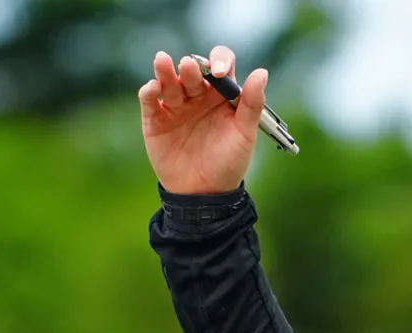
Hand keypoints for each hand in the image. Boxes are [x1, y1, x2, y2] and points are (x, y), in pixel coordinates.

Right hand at [138, 46, 268, 194]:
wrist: (204, 192)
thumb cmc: (229, 163)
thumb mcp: (245, 134)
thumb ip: (252, 104)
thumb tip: (262, 72)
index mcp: (222, 94)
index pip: (221, 64)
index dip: (220, 60)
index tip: (220, 73)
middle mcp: (198, 95)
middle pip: (192, 70)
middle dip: (191, 67)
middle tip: (189, 68)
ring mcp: (176, 105)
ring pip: (168, 80)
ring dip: (165, 70)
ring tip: (162, 61)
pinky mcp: (156, 118)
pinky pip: (150, 100)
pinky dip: (149, 91)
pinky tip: (153, 88)